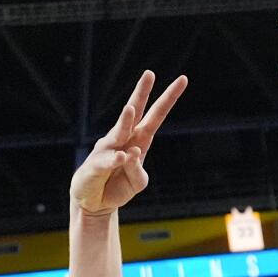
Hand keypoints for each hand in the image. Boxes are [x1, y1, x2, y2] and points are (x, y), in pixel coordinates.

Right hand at [70, 69, 186, 216]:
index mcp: (138, 140)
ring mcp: (108, 150)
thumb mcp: (137, 182)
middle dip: (141, 93)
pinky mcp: (96, 165)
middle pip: (135, 114)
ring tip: (131, 109)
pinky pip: (108, 161)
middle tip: (149, 74)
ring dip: (125, 121)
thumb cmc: (117, 186)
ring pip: (119, 132)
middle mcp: (122, 139)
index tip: (183, 80)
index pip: (155, 117)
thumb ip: (138, 170)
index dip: (167, 99)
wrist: (94, 202)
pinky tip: (122, 156)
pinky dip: (116, 160)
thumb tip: (133, 152)